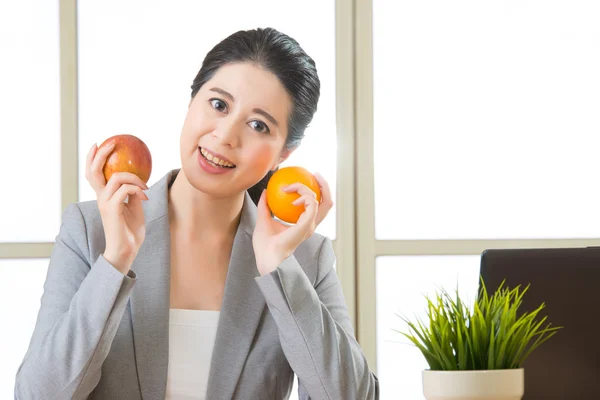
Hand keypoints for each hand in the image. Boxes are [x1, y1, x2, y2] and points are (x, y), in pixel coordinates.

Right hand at [85, 141, 148, 273]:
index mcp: (104, 197)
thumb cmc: (130, 232)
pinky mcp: (112, 209)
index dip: (93, 158)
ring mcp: (105, 203)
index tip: (98, 144)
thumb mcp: (134, 208)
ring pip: (116, 178)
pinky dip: (137, 190)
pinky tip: (145, 197)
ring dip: (134, 178)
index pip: (93, 174)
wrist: (126, 251)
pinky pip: (125, 190)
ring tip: (144, 186)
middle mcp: (101, 198)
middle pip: (93, 171)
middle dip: (101, 155)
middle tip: (112, 144)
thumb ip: (132, 194)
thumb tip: (139, 181)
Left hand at [252, 173, 332, 275]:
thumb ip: (265, 205)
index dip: (315, 191)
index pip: (316, 206)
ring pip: (324, 201)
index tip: (304, 179)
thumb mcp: (263, 218)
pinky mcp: (307, 225)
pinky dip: (305, 195)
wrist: (265, 255)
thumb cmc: (264, 243)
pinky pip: (312, 203)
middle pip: (327, 203)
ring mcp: (310, 225)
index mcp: (303, 224)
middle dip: (325, 186)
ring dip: (315, 186)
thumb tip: (265, 191)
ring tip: (310, 177)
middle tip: (316, 174)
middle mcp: (310, 224)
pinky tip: (293, 196)